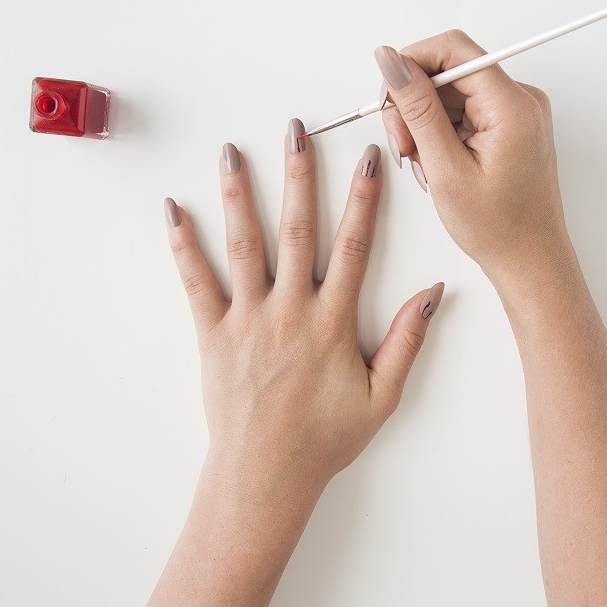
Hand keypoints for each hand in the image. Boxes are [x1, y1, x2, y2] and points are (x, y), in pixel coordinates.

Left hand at [164, 131, 443, 496]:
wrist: (265, 476)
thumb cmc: (325, 439)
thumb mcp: (383, 397)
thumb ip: (408, 342)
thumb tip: (434, 293)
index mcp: (333, 322)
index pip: (354, 246)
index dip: (363, 199)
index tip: (368, 159)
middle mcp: (290, 311)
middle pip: (297, 230)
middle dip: (299, 176)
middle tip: (297, 130)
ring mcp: (247, 319)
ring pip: (244, 245)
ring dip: (239, 195)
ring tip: (233, 152)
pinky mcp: (212, 335)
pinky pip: (195, 282)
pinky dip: (183, 245)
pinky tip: (172, 210)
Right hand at [375, 31, 572, 286]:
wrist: (531, 262)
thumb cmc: (499, 228)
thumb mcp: (445, 169)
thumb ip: (417, 109)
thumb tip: (392, 62)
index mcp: (512, 105)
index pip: (453, 48)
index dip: (411, 63)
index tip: (388, 94)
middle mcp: (521, 100)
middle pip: (449, 71)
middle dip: (415, 104)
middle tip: (403, 147)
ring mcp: (517, 113)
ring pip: (452, 94)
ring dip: (425, 124)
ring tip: (423, 165)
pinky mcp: (509, 127)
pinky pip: (464, 113)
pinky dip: (441, 135)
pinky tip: (437, 165)